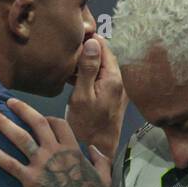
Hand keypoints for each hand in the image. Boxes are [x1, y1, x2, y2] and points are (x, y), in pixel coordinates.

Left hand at [0, 97, 113, 186]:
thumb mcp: (104, 177)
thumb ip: (100, 159)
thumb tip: (93, 149)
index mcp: (72, 150)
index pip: (58, 124)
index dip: (49, 118)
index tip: (41, 119)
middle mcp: (54, 152)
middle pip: (36, 123)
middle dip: (22, 109)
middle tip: (9, 102)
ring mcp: (41, 164)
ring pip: (19, 137)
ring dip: (4, 124)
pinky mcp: (29, 179)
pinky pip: (8, 163)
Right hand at [65, 36, 125, 158]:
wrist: (97, 151)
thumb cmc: (86, 126)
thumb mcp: (82, 96)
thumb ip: (88, 69)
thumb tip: (93, 42)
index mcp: (113, 78)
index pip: (104, 47)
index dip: (89, 39)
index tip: (74, 35)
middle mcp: (119, 81)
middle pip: (104, 55)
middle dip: (87, 49)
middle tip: (68, 47)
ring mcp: (116, 89)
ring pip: (101, 67)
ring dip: (85, 63)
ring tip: (67, 62)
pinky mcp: (110, 97)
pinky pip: (100, 78)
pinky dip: (88, 75)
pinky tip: (73, 78)